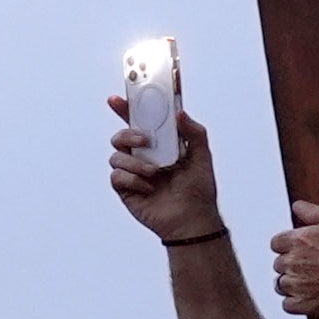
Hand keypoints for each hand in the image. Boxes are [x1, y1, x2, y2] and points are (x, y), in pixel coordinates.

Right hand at [106, 97, 226, 242]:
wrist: (192, 219)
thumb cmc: (198, 190)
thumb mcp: (202, 156)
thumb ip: (194, 132)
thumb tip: (180, 113)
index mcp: (158, 145)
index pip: (139, 122)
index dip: (125, 109)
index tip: (117, 99)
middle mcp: (142, 157)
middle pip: (120, 136)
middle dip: (128, 135)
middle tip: (145, 141)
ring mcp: (132, 173)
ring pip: (116, 156)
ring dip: (135, 163)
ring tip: (155, 173)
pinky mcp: (125, 189)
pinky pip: (117, 177)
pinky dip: (132, 180)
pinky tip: (149, 188)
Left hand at [266, 203, 318, 318]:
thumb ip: (318, 213)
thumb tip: (298, 206)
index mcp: (303, 240)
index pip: (277, 242)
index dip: (289, 244)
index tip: (301, 246)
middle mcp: (296, 263)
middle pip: (279, 263)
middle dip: (292, 263)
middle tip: (313, 264)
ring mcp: (301, 287)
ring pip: (281, 285)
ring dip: (292, 283)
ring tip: (312, 281)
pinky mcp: (310, 307)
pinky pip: (288, 306)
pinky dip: (296, 302)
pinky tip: (310, 297)